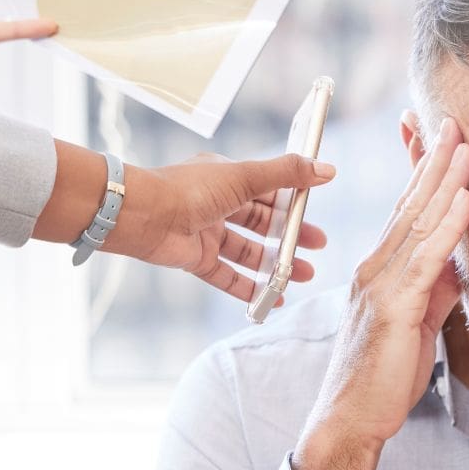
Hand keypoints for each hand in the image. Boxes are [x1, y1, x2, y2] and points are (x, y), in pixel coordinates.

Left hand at [105, 153, 335, 302]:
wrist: (141, 215)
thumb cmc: (190, 189)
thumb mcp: (245, 176)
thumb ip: (287, 174)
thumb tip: (327, 170)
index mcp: (228, 179)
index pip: (268, 193)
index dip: (292, 205)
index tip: (314, 215)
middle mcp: (218, 205)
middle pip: (262, 225)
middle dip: (289, 238)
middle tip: (316, 249)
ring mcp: (206, 233)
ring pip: (248, 252)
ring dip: (275, 265)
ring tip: (301, 277)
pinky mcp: (196, 259)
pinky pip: (227, 276)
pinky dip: (249, 288)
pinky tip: (271, 299)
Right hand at [292, 119, 468, 469]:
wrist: (350, 420)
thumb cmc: (381, 377)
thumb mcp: (417, 323)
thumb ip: (434, 290)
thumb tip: (456, 264)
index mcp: (382, 270)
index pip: (406, 210)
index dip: (423, 171)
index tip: (438, 135)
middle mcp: (375, 268)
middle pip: (409, 203)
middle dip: (432, 159)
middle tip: (453, 120)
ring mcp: (380, 285)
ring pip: (416, 222)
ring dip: (442, 181)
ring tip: (463, 144)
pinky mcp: (391, 309)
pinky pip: (423, 261)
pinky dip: (445, 228)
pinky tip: (462, 202)